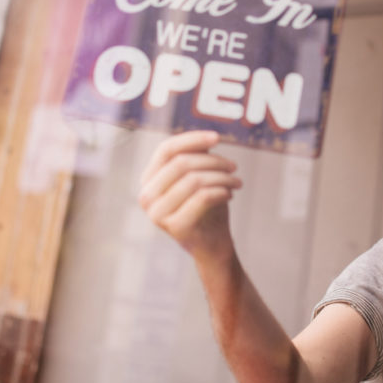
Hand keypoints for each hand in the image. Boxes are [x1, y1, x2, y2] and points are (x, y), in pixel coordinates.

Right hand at [139, 130, 241, 257]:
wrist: (212, 245)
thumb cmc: (206, 206)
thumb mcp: (200, 176)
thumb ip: (197, 156)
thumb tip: (207, 139)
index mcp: (148, 180)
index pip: (166, 149)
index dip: (192, 139)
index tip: (217, 137)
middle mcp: (146, 196)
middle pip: (181, 163)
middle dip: (213, 161)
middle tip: (233, 166)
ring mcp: (157, 213)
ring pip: (194, 180)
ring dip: (221, 177)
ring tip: (236, 182)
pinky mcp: (175, 226)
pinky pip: (203, 197)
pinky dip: (221, 191)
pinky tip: (230, 194)